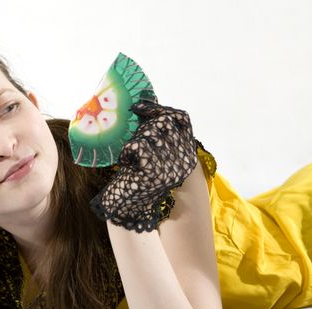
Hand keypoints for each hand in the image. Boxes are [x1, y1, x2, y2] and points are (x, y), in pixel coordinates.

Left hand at [90, 101, 197, 232]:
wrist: (126, 205)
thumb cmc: (136, 176)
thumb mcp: (150, 152)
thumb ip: (154, 131)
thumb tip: (148, 101)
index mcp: (185, 154)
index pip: (182, 119)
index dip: (161, 108)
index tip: (141, 108)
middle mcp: (182, 160)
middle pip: (164, 123)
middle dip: (144, 124)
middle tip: (132, 137)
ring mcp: (169, 166)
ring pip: (150, 132)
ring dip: (134, 139)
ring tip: (130, 154)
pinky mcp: (153, 173)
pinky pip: (138, 146)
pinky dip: (128, 150)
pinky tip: (126, 161)